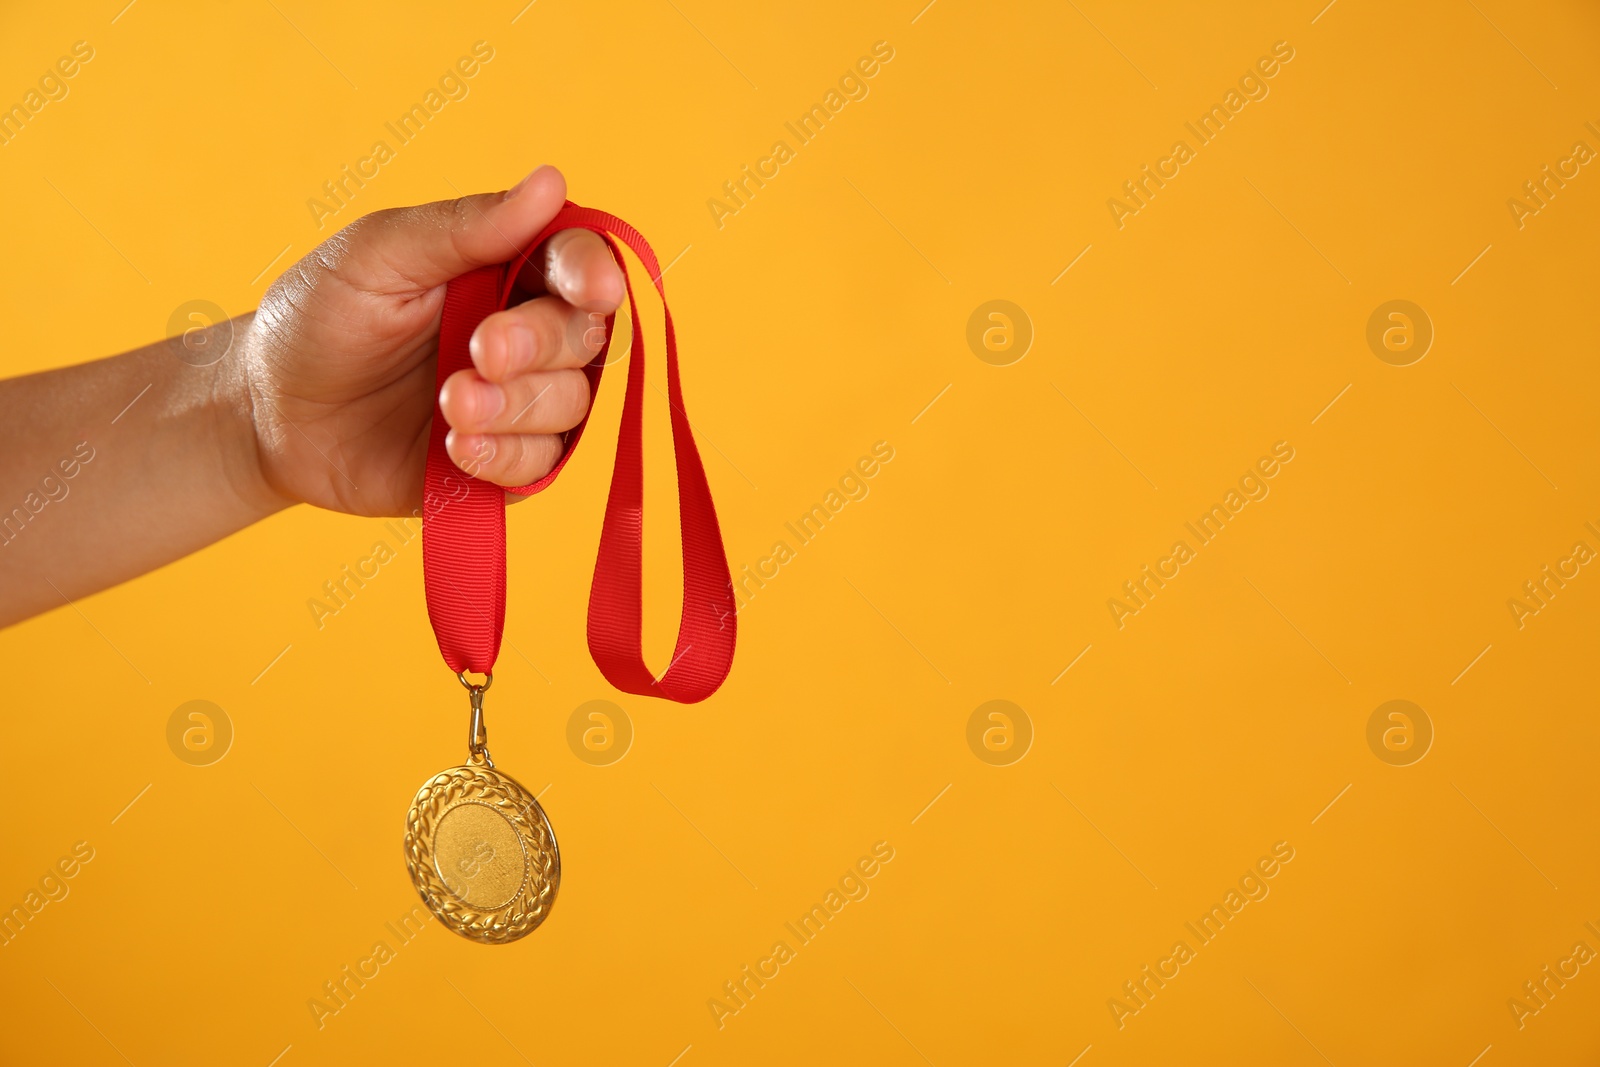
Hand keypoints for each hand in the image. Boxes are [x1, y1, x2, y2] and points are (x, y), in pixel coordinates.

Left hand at [241, 165, 624, 516]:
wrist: (268, 412)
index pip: (579, 263)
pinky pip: (538, 466)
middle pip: (586, 337)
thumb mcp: (377, 255)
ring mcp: (518, 403)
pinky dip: (505, 457)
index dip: (594, 274)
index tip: (588, 290)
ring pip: (570, 405)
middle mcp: (527, 335)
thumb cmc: (318, 317)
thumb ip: (465, 226)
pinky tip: (457, 447)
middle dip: (541, 344)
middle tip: (481, 351)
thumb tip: (551, 182)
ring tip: (448, 404)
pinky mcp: (500, 464)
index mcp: (506, 269)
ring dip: (516, 407)